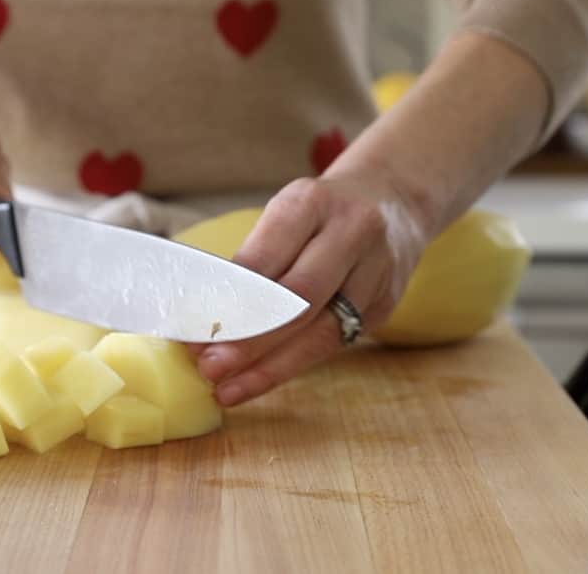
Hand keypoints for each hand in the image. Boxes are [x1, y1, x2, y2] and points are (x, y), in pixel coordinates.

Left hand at [195, 172, 429, 405]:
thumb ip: (255, 259)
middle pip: (298, 298)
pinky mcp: (386, 303)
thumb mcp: (287, 213)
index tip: (195, 332)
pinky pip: (335, 342)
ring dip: (271, 367)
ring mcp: (377, 270)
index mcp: (312, 201)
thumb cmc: (321, 211)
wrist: (393, 198)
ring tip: (229, 389)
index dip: (230, 301)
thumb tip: (205, 317)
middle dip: (250, 341)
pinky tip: (262, 379)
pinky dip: (294, 364)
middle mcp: (352, 231)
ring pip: (322, 331)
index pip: (266, 258)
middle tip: (209, 368)